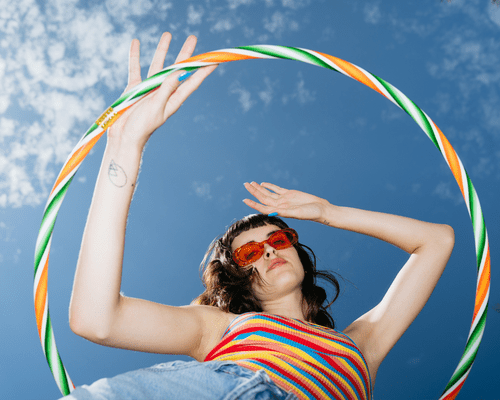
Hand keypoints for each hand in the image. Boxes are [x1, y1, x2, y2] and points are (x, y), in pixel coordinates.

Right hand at [107, 33, 216, 148]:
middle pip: (177, 68)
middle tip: (193, 38)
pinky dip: (135, 55)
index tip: (214, 60)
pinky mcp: (135, 88)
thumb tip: (178, 73)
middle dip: (185, 54)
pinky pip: (135, 68)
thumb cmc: (143, 128)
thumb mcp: (156, 108)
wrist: (124, 137)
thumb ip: (166, 90)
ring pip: (157, 64)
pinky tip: (136, 42)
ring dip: (162, 49)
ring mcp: (149, 89)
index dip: (203, 71)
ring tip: (168, 34)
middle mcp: (164, 92)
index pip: (192, 81)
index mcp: (174, 99)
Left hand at [243, 182, 330, 221]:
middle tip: (244, 184)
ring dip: (259, 188)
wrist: (320, 209)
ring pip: (268, 193)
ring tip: (250, 183)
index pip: (263, 207)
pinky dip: (269, 186)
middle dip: (253, 191)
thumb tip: (270, 213)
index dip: (253, 203)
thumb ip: (283, 212)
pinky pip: (277, 189)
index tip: (244, 199)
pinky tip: (263, 184)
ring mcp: (284, 199)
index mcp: (279, 211)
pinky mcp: (289, 193)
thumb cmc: (310, 214)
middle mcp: (280, 205)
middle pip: (263, 197)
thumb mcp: (296, 213)